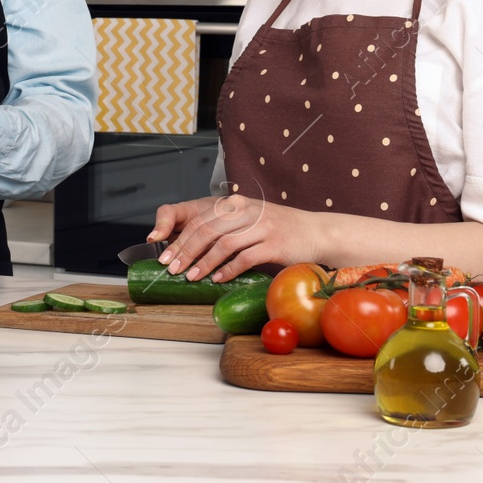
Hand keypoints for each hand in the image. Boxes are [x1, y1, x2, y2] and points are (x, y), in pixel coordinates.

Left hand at [149, 194, 314, 282]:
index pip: (199, 219)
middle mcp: (247, 211)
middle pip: (207, 230)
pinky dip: (229, 270)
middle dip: (186, 252)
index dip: (180, 239)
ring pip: (224, 244)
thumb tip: (193, 248)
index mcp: (236, 203)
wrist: (316, 232)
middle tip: (172, 269)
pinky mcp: (274, 244)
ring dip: (204, 262)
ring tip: (192, 276)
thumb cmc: (280, 229)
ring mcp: (262, 227)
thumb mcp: (250, 220)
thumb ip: (226, 227)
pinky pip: (245, 258)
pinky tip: (218, 279)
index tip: (166, 256)